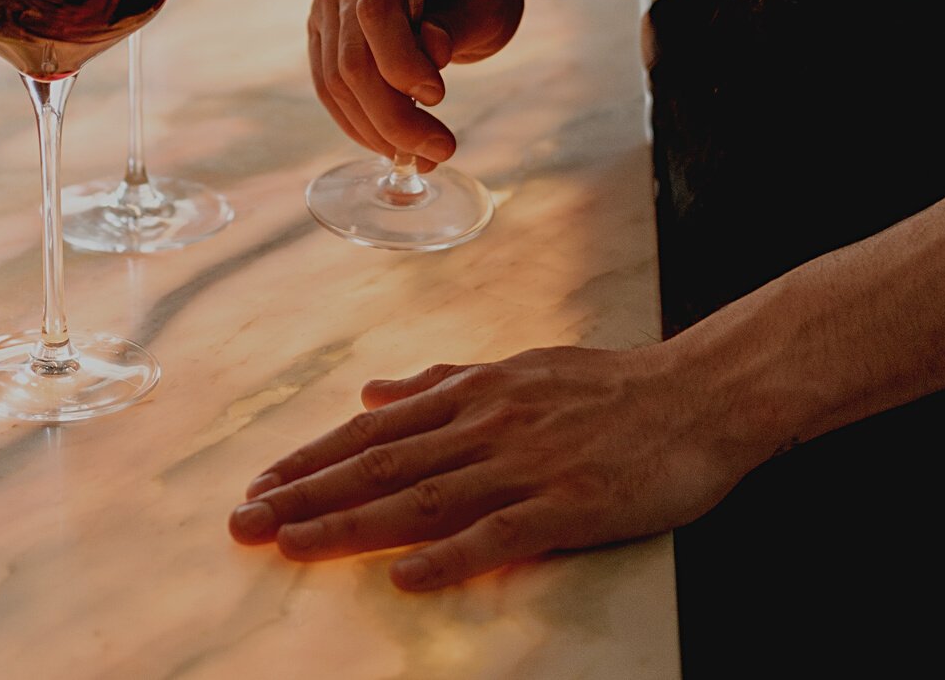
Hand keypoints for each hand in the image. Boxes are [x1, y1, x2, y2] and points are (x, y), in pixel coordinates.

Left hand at [226, 346, 751, 589]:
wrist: (699, 395)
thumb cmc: (607, 386)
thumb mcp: (515, 369)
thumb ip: (440, 384)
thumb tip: (370, 391)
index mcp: (472, 392)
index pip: (373, 431)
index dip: (312, 459)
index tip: (260, 485)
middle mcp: (486, 424)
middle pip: (380, 465)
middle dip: (306, 495)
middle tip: (244, 522)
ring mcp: (525, 465)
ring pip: (421, 497)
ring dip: (350, 524)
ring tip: (292, 545)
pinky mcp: (568, 505)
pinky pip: (497, 535)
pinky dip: (446, 556)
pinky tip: (401, 576)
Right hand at [308, 0, 526, 166]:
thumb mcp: (491, 0)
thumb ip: (459, 23)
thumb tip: (432, 49)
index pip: (376, 11)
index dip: (400, 61)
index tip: (439, 97)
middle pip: (352, 59)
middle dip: (393, 116)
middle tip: (440, 150)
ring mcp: (328, 7)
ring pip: (335, 84)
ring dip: (376, 131)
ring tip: (422, 157)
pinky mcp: (323, 36)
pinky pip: (329, 90)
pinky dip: (360, 125)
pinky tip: (393, 145)